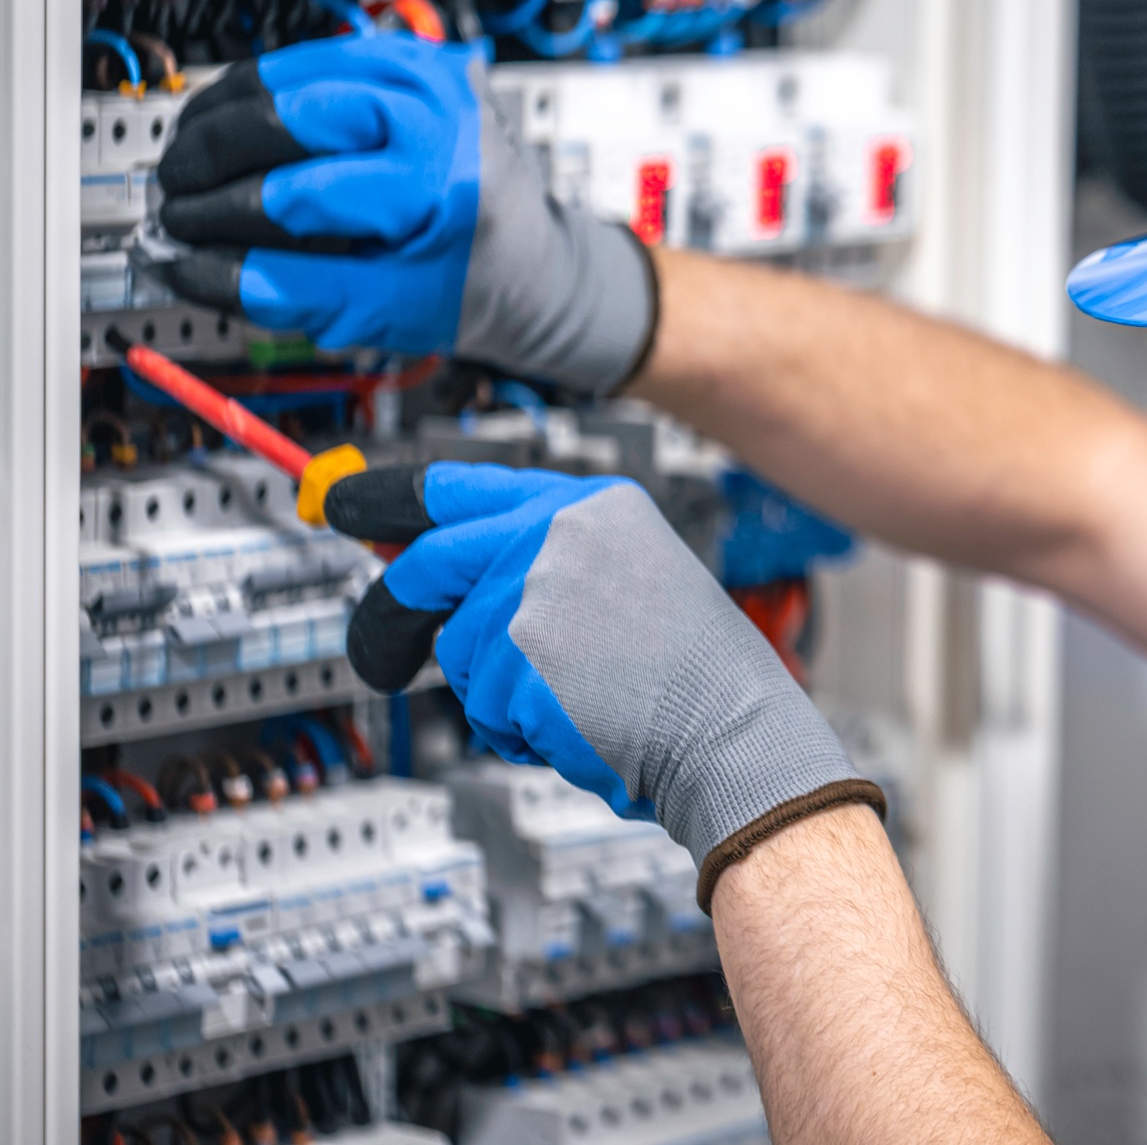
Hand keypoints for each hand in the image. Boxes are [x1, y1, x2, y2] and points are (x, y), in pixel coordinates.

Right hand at [156, 35, 655, 394]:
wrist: (535, 262)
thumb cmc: (478, 287)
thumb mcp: (397, 312)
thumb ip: (302, 298)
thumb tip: (206, 273)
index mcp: (448, 180)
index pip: (311, 193)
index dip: (233, 221)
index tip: (184, 246)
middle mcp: (442, 112)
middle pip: (293, 113)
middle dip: (217, 158)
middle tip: (176, 200)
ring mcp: (428, 74)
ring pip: (291, 73)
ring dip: (224, 118)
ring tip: (188, 166)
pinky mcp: (410, 60)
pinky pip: (309, 60)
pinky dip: (256, 93)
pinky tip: (225, 129)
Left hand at [324, 461, 881, 905]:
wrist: (733, 733)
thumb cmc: (694, 676)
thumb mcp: (628, 579)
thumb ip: (543, 562)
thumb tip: (443, 576)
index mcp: (590, 504)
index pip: (458, 485)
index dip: (385, 497)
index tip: (341, 506)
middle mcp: (557, 531)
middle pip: (428, 562)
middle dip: (392, 618)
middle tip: (377, 653)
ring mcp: (534, 588)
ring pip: (458, 650)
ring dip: (495, 691)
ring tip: (573, 699)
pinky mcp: (516, 654)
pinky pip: (480, 704)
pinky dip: (515, 729)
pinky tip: (576, 723)